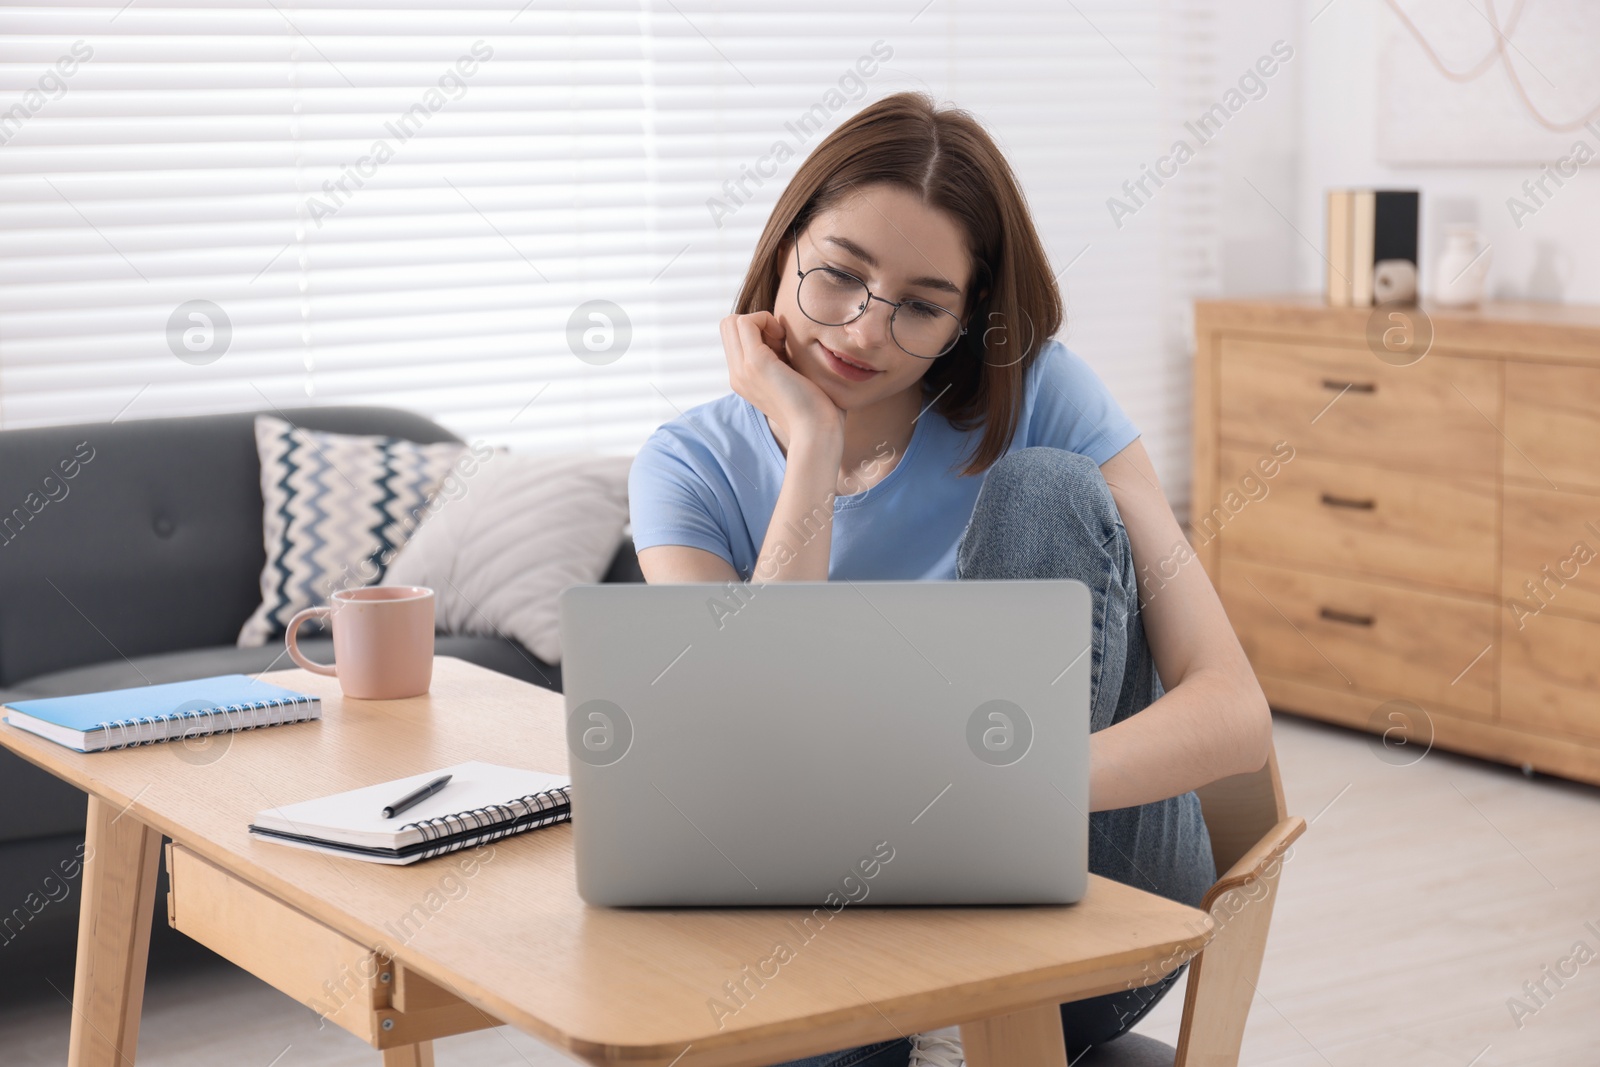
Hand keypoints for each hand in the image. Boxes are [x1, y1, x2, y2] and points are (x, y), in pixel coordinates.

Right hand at [719, 311, 845, 448]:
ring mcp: (742, 370)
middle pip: (728, 325)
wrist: (817, 432)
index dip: (758, 330)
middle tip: (781, 340)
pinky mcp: (755, 363)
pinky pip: (747, 322)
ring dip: (760, 321)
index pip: (734, 337)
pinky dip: (767, 320)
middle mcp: (737, 374)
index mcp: (744, 379)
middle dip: (756, 323)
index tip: (783, 345)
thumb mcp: (791, 378)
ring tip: (782, 342)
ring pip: (733, 321)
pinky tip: (785, 341)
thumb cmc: (816, 408)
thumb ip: (782, 360)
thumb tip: (784, 337)